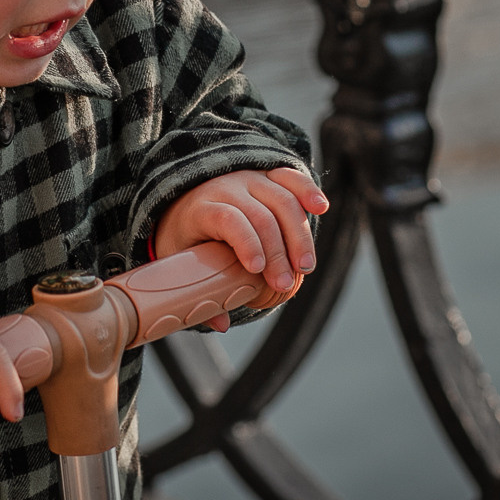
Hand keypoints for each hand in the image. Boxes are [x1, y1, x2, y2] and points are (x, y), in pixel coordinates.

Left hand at [152, 167, 327, 329]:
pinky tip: (321, 208)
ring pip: (282, 200)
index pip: (228, 219)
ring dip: (298, 235)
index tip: (256, 269)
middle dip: (277, 252)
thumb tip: (220, 323)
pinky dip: (307, 191)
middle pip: (260, 215)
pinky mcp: (267, 176)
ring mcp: (249, 179)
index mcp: (201, 209)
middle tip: (284, 284)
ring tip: (304, 267)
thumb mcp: (179, 262)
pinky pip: (290, 179)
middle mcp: (226, 187)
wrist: (183, 200)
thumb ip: (196, 292)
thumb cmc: (185, 238)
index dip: (246, 242)